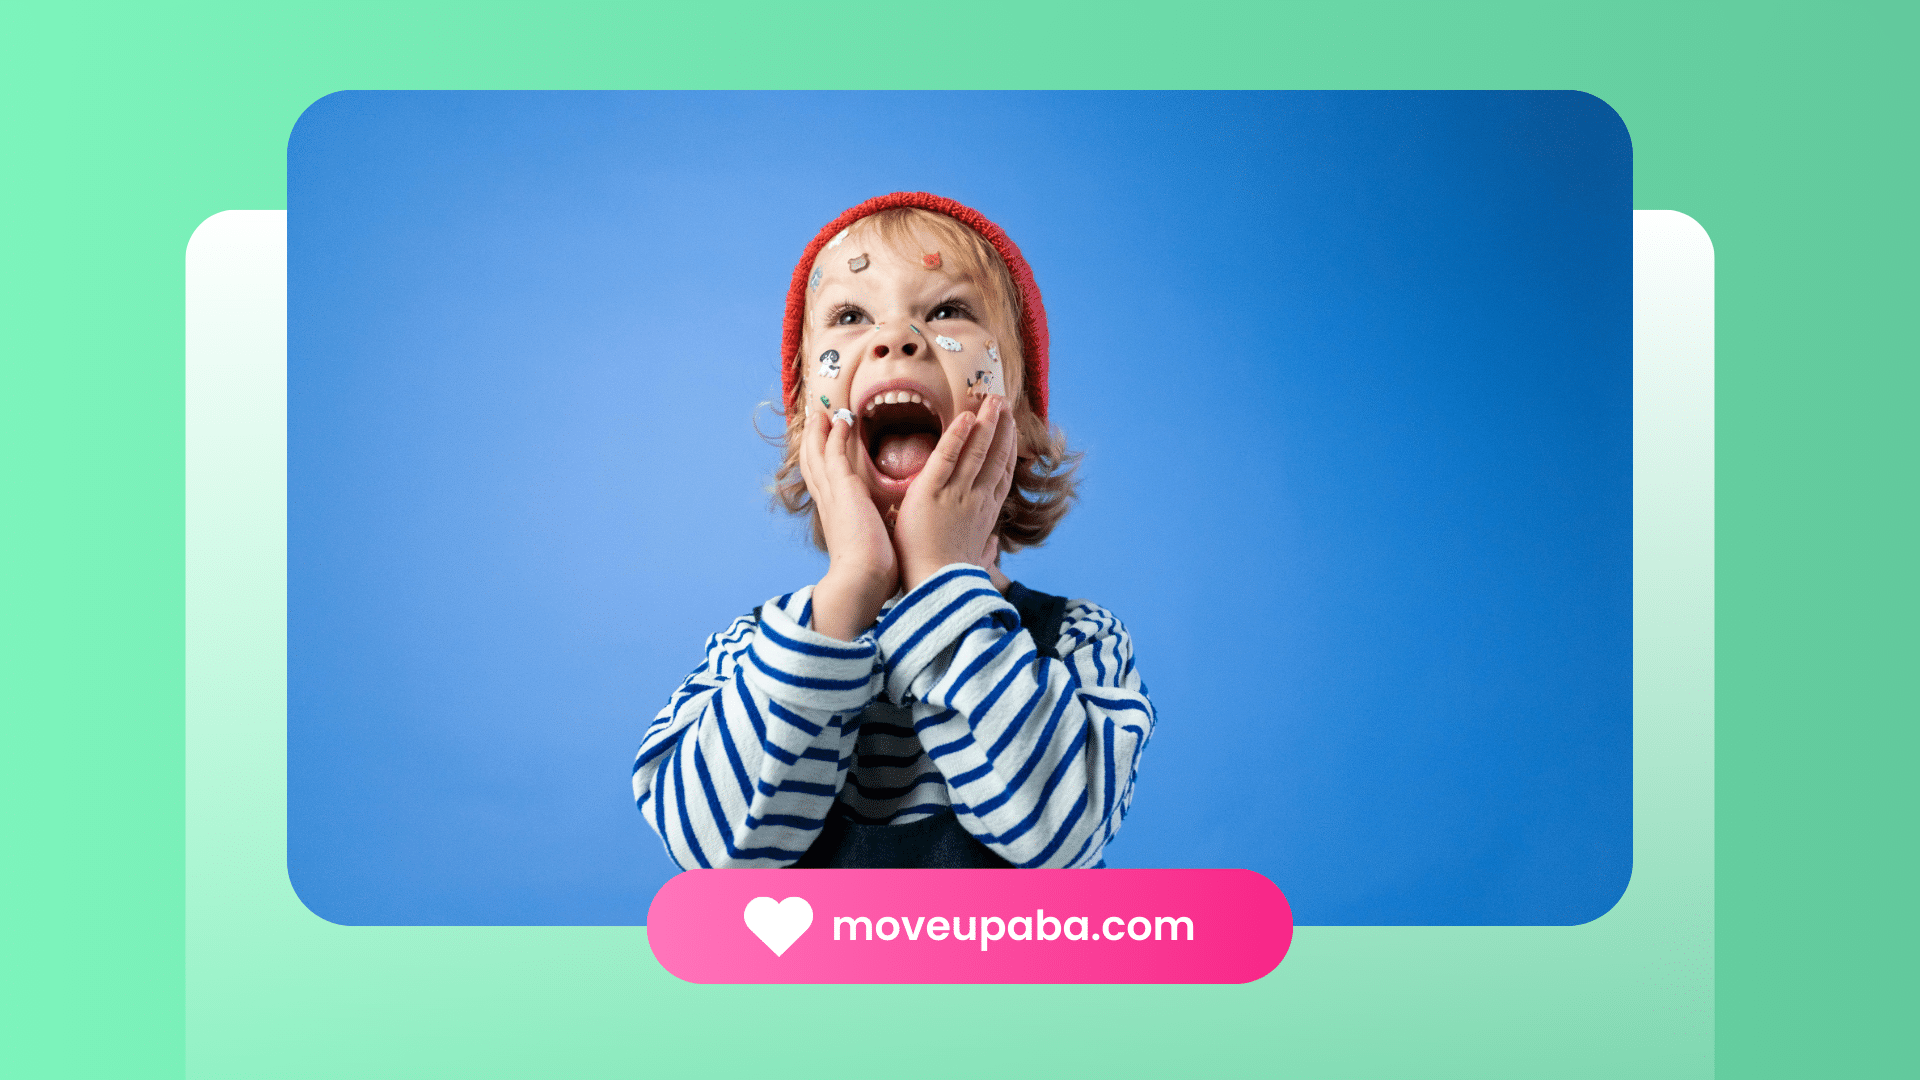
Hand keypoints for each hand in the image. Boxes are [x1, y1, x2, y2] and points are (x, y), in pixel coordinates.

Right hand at [797, 405, 897, 639]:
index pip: (824, 484)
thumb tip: (886, 543)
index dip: (821, 464)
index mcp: (836, 518)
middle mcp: (828, 504)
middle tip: (815, 421)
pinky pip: (833, 454)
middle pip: (813, 466)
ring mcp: (832, 495)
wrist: (861, 581)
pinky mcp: (842, 489)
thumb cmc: (871, 575)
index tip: (824, 449)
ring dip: (819, 432)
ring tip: (822, 413)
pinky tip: (841, 420)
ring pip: (818, 456)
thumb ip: (875, 540)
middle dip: (813, 443)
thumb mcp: (872, 550)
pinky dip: (834, 435)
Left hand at [893, 394, 1017, 591]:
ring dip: (987, 423)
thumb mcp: (975, 564)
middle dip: (1001, 429)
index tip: (1010, 432)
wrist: (936, 589)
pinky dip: (957, 436)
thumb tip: (994, 546)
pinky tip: (966, 416)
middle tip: (1003, 405)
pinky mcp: (931, 493)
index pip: (1000, 476)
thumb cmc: (952, 581)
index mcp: (985, 516)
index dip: (1007, 451)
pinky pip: (945, 457)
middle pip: (995, 458)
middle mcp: (977, 500)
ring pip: (977, 451)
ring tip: (993, 402)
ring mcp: (956, 495)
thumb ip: (985, 551)